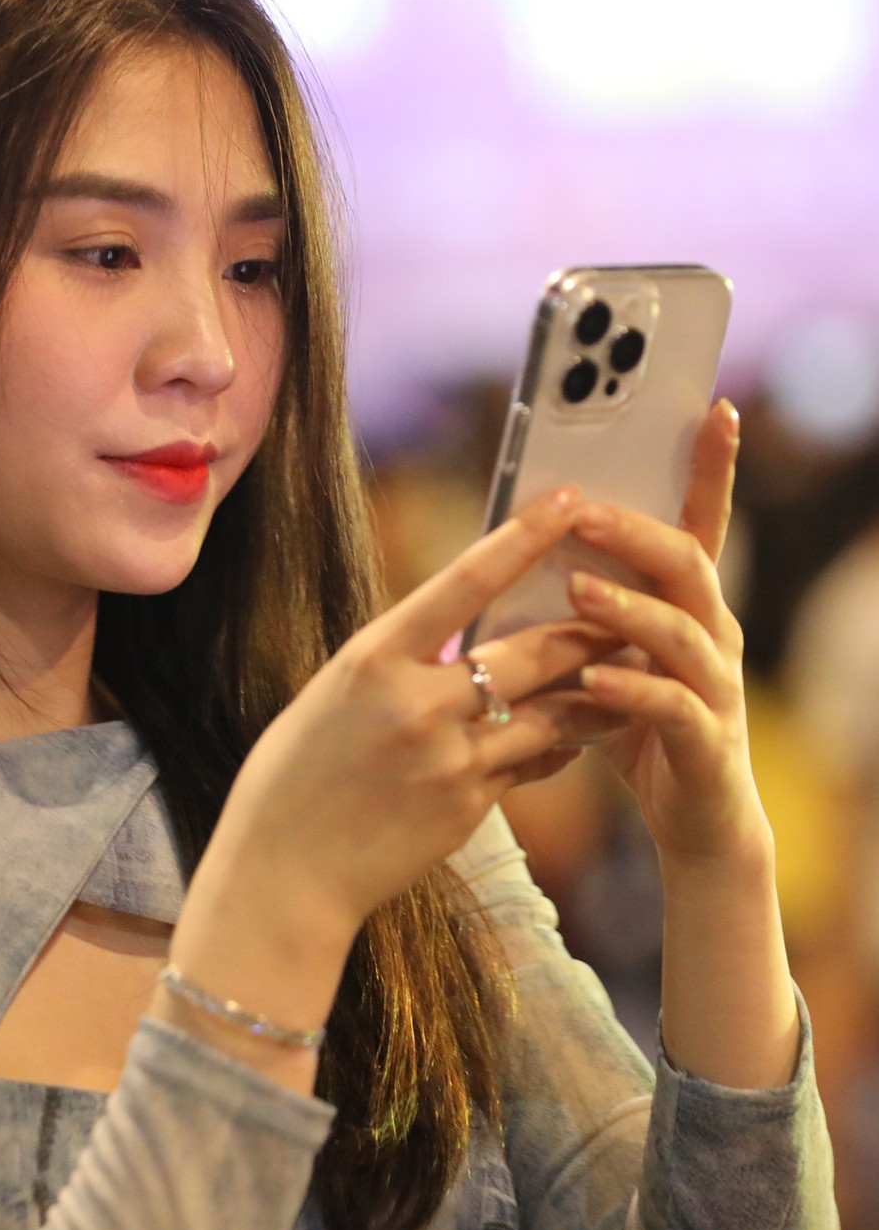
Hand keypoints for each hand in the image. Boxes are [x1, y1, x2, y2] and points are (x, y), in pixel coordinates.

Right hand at [203, 485, 620, 941]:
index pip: (464, 581)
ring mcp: (449, 759)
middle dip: (589, 624)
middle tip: (632, 599)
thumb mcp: (334, 695)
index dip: (524, 537)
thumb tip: (457, 638)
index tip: (569, 500)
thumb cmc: (294, 775)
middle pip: (531, 650)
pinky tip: (577, 733)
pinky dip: (559, 742)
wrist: (281, 873)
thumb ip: (398, 664)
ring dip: (595, 687)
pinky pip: (535, 764)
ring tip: (632, 664)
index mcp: (372, 659)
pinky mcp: (469, 807)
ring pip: (552, 710)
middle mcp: (417, 703)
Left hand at [566, 399, 769, 865]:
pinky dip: (630, 690)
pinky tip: (590, 680)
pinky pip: (673, 706)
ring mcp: (716, 687)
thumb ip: (575, 609)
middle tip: (578, 509)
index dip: (712, 467)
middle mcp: (713, 634)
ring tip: (576, 589)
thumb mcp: (604, 655)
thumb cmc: (636, 727)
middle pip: (684, 563)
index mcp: (687, 605)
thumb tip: (512, 553)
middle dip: (633, 530)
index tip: (714, 407)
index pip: (700, 522)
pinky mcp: (707, 742)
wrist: (694, 822)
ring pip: (682, 630)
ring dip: (627, 606)